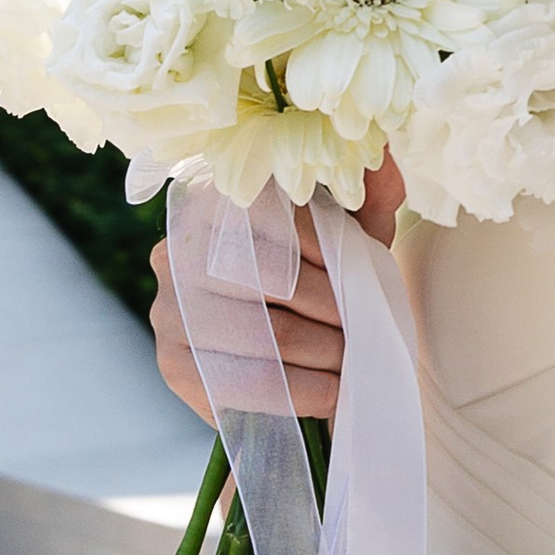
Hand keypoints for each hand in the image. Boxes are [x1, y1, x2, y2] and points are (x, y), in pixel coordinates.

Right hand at [147, 157, 404, 425]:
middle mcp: (176, 249)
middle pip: (277, 282)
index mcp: (214, 201)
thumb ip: (368, 198)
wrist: (285, 356)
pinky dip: (306, 391)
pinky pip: (250, 384)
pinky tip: (332, 392)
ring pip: (269, 335)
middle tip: (368, 328)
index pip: (278, 220)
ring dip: (328, 353)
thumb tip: (385, 162)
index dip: (330, 254)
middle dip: (336, 310)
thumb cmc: (321, 281)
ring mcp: (168, 309)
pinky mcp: (173, 365)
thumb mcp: (350, 236)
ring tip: (354, 358)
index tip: (364, 278)